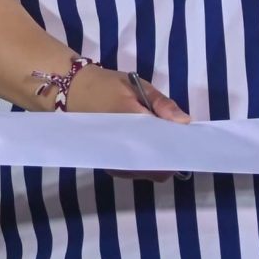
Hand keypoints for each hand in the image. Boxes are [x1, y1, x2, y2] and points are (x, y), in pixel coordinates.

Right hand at [64, 64, 190, 183]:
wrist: (73, 90)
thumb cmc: (108, 86)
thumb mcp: (138, 86)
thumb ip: (161, 103)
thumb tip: (184, 121)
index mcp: (127, 122)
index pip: (157, 144)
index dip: (174, 148)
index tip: (186, 142)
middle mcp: (118, 145)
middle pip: (152, 167)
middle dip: (168, 159)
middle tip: (176, 144)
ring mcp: (111, 157)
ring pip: (143, 172)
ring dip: (157, 164)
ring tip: (163, 146)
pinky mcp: (107, 161)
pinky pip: (131, 171)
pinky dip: (143, 165)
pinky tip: (147, 150)